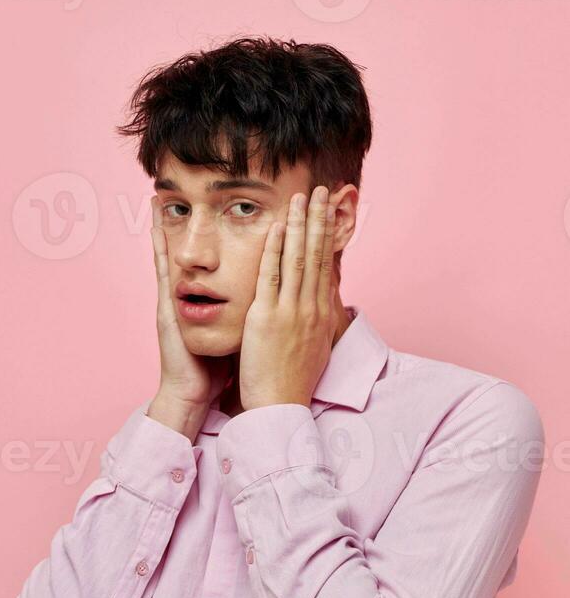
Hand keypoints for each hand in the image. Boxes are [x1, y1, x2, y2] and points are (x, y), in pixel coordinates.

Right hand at [148, 196, 233, 432]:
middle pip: (190, 253)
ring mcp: (174, 300)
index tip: (222, 210)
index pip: (211, 263)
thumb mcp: (235, 335)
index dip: (213, 238)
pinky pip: (162, 272)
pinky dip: (158, 248)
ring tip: (159, 196)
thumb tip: (269, 307)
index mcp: (205, 302)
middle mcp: (188, 296)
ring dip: (165, 226)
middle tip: (181, 192)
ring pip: (173, 255)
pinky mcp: (166, 308)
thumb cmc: (215, 370)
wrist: (192, 393)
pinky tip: (154, 226)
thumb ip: (245, 318)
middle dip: (188, 224)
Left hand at [237, 186, 337, 411]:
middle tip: (321, 191)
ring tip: (301, 198)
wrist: (280, 406)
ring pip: (297, 259)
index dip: (327, 236)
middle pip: (317, 255)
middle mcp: (311, 309)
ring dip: (300, 225)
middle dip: (319, 220)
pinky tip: (277, 228)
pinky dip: (274, 250)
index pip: (326, 266)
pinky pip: (271, 277)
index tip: (329, 212)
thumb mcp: (314, 348)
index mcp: (321, 316)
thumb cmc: (292, 382)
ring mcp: (291, 312)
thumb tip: (322, 305)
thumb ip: (316, 322)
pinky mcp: (267, 318)